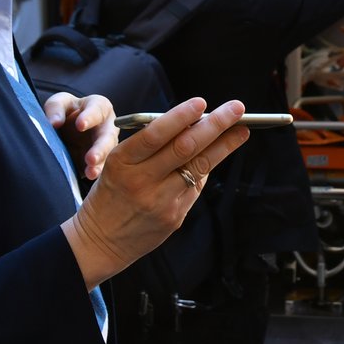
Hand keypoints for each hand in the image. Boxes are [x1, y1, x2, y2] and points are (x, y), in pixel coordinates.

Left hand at [44, 92, 116, 181]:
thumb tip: (54, 122)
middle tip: (91, 158)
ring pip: (108, 154)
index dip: (90, 117)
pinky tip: (90, 175)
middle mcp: (107, 126)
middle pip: (108, 136)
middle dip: (100, 147)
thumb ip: (55, 109)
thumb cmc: (64, 112)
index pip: (97, 109)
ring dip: (100, 163)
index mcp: (99, 107)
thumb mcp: (58, 104)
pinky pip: (101, 166)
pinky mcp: (101, 159)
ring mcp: (106, 144)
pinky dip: (96, 171)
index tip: (80, 125)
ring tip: (91, 172)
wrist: (64, 130)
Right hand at [62, 98, 249, 287]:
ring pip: (199, 167)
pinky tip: (220, 153)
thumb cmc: (112, 192)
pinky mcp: (174, 217)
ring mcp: (160, 201)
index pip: (155, 135)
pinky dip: (208, 166)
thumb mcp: (117, 163)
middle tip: (237, 109)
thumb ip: (149, 145)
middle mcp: (141, 181)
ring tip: (242, 130)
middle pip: (185, 148)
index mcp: (122, 162)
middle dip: (215, 125)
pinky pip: (196, 186)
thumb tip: (192, 122)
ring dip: (224, 146)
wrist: (101, 241)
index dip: (180, 116)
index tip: (202, 102)